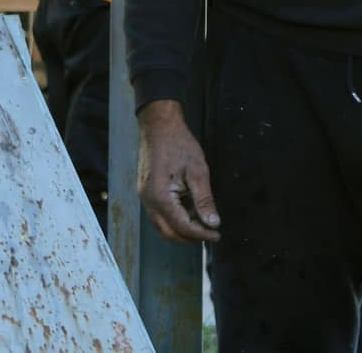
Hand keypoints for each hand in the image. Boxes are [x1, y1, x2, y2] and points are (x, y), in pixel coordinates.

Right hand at [136, 100, 220, 242]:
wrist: (159, 125)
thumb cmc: (178, 143)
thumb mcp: (198, 171)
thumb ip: (204, 200)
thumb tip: (213, 223)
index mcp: (160, 196)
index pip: (182, 227)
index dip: (201, 234)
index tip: (217, 234)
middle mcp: (148, 200)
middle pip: (169, 232)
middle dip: (190, 237)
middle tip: (210, 232)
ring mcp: (144, 197)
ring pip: (163, 225)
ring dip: (182, 228)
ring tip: (202, 220)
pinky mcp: (146, 192)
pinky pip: (160, 214)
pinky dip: (175, 218)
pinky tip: (189, 209)